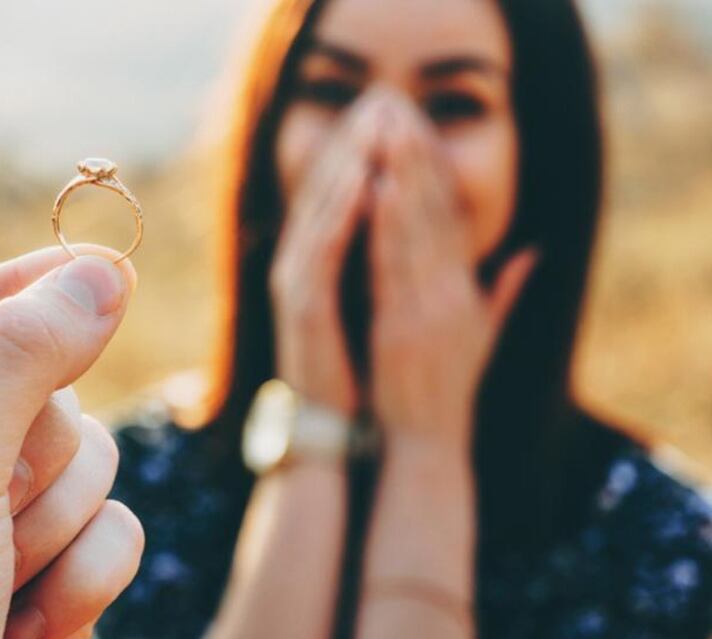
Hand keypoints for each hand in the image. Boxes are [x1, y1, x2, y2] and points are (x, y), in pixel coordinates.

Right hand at [269, 91, 387, 413]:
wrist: (338, 427)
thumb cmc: (368, 370)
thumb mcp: (396, 309)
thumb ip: (416, 271)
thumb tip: (453, 239)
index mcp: (328, 264)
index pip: (348, 195)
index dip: (372, 153)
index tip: (401, 114)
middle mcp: (306, 264)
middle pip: (329, 189)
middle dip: (357, 141)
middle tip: (383, 96)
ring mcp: (299, 282)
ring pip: (322, 207)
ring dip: (348, 160)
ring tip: (375, 119)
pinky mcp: (300, 304)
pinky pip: (321, 246)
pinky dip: (340, 210)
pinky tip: (364, 176)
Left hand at [368, 96, 537, 454]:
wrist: (426, 442)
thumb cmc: (446, 390)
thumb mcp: (481, 336)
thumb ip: (504, 291)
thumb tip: (533, 252)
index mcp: (465, 291)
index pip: (453, 218)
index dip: (436, 169)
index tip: (419, 128)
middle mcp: (450, 292)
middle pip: (436, 212)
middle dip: (417, 156)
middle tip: (400, 107)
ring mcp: (426, 308)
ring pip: (415, 228)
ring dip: (402, 175)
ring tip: (388, 129)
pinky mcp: (401, 325)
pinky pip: (390, 266)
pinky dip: (384, 226)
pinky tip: (374, 188)